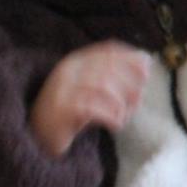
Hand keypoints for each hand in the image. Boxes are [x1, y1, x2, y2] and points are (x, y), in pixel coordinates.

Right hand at [29, 41, 153, 157]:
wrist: (38, 136)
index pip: (107, 51)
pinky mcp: (61, 110)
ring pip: (102, 86)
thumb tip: (146, 62)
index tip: (147, 68)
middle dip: (129, 82)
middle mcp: (68, 70)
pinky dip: (111, 116)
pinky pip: (93, 108)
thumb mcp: (92, 89)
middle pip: (108, 68)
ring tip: (125, 115)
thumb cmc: (71, 112)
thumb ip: (113, 77)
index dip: (130, 57)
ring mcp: (62, 89)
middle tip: (138, 99)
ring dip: (121, 102)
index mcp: (76, 61)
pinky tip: (116, 124)